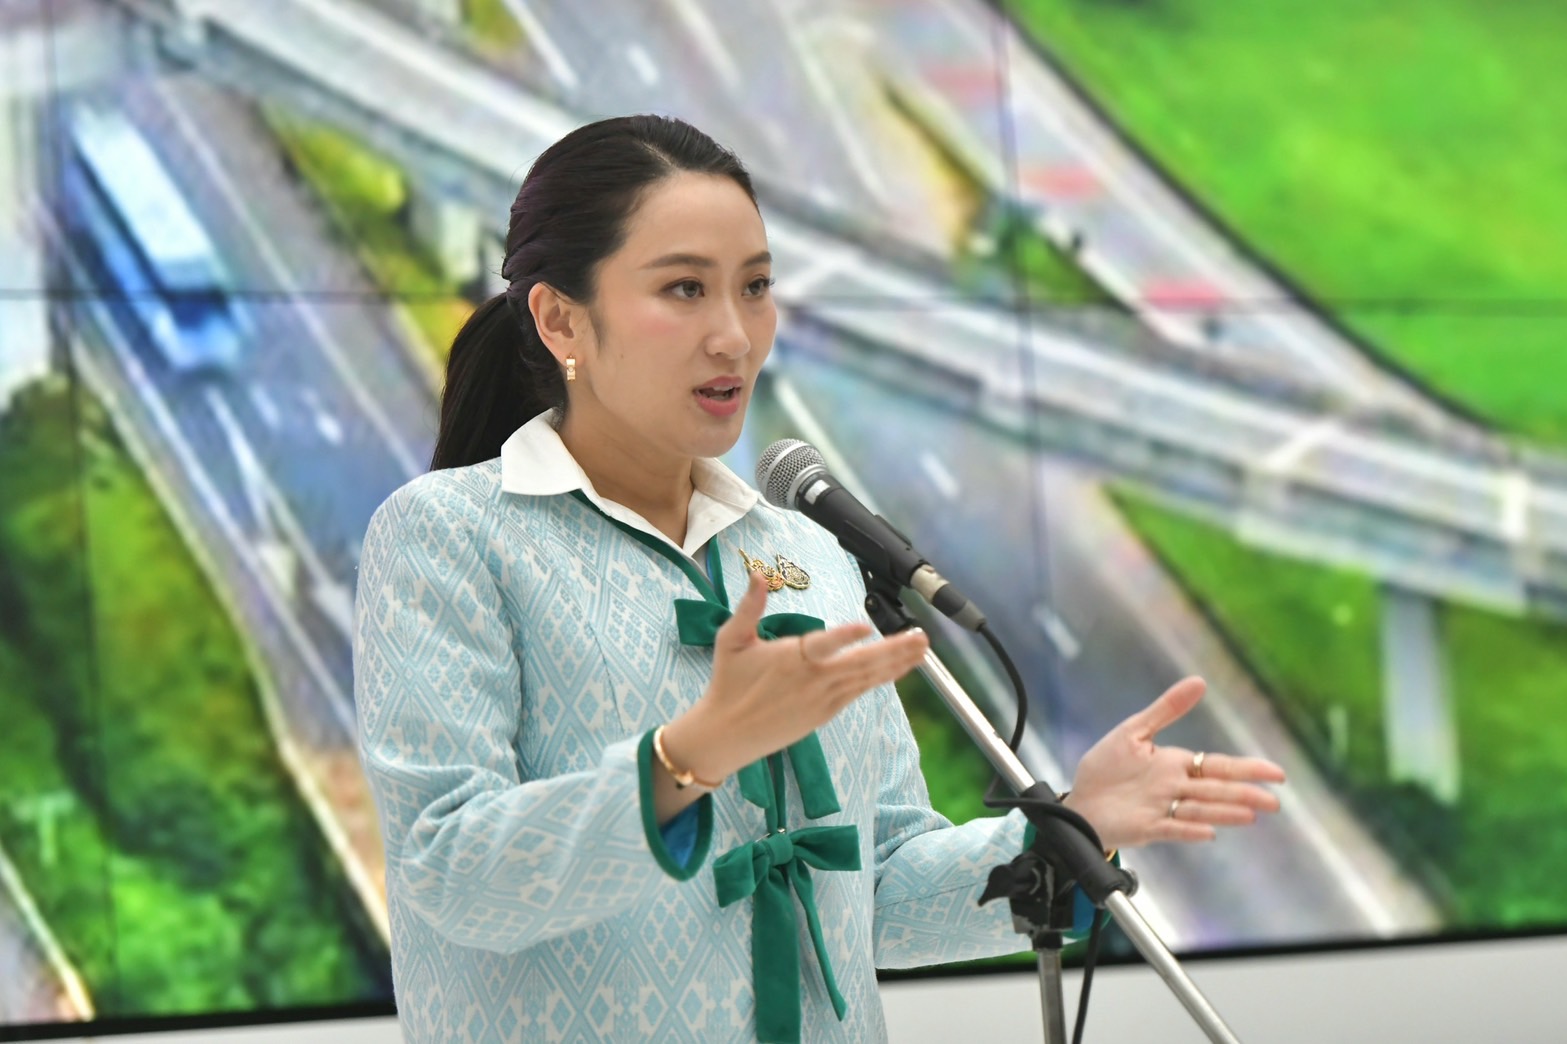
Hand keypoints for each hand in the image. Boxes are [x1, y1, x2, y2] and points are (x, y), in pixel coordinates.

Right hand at [661, 570, 928, 783]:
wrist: (727, 734)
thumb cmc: (728, 683)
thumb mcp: (732, 640)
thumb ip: (749, 607)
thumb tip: (758, 574)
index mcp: (791, 658)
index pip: (822, 644)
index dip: (844, 637)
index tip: (864, 627)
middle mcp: (813, 679)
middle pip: (861, 663)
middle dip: (895, 649)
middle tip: (921, 636)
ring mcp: (824, 698)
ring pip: (867, 678)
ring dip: (897, 663)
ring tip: (921, 649)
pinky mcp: (826, 713)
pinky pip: (860, 692)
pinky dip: (881, 679)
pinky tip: (898, 669)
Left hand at [1063, 676, 1285, 850]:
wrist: (1080, 801)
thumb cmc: (1107, 768)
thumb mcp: (1134, 731)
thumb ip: (1166, 709)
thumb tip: (1200, 681)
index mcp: (1175, 765)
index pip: (1218, 766)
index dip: (1247, 769)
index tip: (1277, 773)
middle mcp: (1174, 788)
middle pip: (1216, 789)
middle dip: (1245, 793)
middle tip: (1275, 801)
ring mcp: (1162, 809)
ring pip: (1200, 809)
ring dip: (1225, 811)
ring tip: (1251, 815)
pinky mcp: (1146, 827)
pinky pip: (1172, 829)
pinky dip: (1190, 830)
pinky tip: (1209, 833)